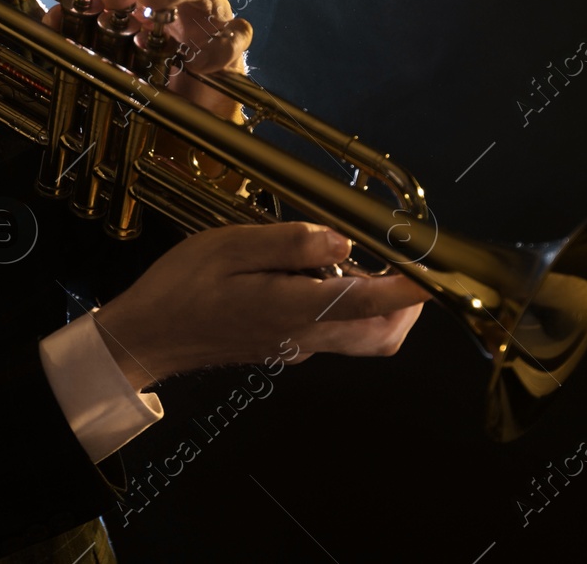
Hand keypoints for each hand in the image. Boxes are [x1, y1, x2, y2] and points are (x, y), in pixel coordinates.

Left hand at [46, 0, 250, 120]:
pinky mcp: (232, 47)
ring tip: (152, 3)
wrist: (189, 114)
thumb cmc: (150, 74)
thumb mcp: (107, 55)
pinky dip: (220, 44)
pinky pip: (237, 34)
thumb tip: (52, 16)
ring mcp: (209, 14)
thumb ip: (77, 35)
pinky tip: (198, 62)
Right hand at [90, 222, 428, 390]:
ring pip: (363, 337)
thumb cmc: (181, 287)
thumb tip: (342, 240)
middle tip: (408, 261)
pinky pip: (334, 330)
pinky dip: (347, 304)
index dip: (411, 290)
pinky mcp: (287, 346)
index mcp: (292, 310)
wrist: (148, 336)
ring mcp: (298, 347)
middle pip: (381, 336)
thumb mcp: (229, 246)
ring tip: (362, 257)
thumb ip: (290, 243)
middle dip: (408, 304)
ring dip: (379, 303)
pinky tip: (321, 271)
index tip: (438, 273)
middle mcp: (304, 336)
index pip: (369, 303)